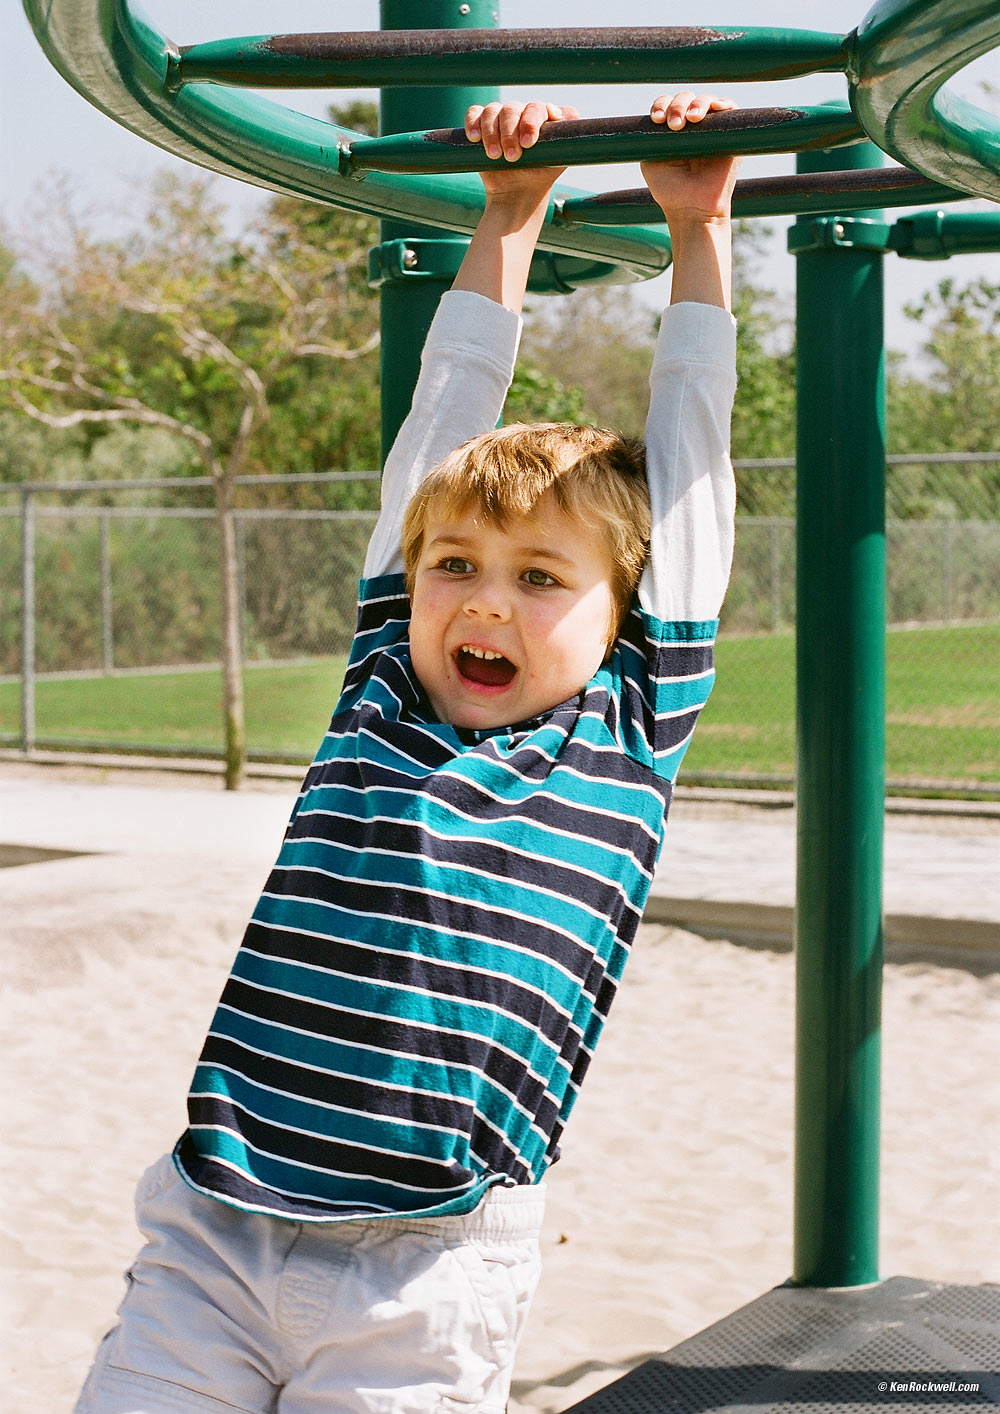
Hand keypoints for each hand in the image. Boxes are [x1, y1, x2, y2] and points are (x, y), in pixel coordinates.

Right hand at [464, 101, 579, 205]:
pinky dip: (473, 123)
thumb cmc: (540, 176)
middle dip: (510, 133)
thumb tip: (557, 112)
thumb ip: (567, 135)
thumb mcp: (560, 158)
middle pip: (512, 109)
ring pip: (492, 111)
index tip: (529, 144)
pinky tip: (475, 138)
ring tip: (494, 155)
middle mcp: (521, 113)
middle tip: (512, 157)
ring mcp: (501, 118)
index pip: (537, 108)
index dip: (531, 122)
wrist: (517, 194)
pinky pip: (474, 113)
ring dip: (491, 133)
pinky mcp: (481, 125)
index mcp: (542, 116)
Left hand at [641, 92, 740, 224]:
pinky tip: (712, 110)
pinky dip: (721, 104)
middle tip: (675, 125)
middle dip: (678, 105)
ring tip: (692, 118)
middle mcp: (692, 124)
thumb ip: (652, 137)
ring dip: (697, 104)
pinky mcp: (731, 133)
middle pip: (685, 98)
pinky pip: (730, 108)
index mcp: (671, 128)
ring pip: (706, 100)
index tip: (656, 119)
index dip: (661, 105)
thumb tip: (661, 115)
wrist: (693, 209)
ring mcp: (712, 127)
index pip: (666, 104)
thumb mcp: (651, 161)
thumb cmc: (670, 190)